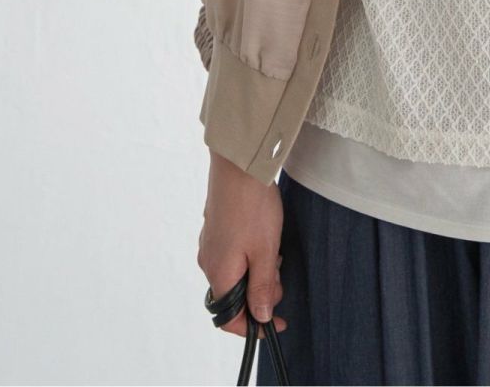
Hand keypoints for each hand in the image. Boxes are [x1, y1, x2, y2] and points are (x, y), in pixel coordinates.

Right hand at [198, 150, 287, 340]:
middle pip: (234, 293)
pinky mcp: (216, 226)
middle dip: (260, 292)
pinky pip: (233, 253)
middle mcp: (208, 261)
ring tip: (276, 250)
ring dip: (257, 270)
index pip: (229, 317)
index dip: (254, 326)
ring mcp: (210, 242)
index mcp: (218, 274)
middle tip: (282, 275)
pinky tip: (265, 236)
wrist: (239, 164)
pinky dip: (250, 254)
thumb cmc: (253, 208)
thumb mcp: (265, 251)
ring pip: (235, 271)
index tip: (279, 322)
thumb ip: (262, 287)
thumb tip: (261, 317)